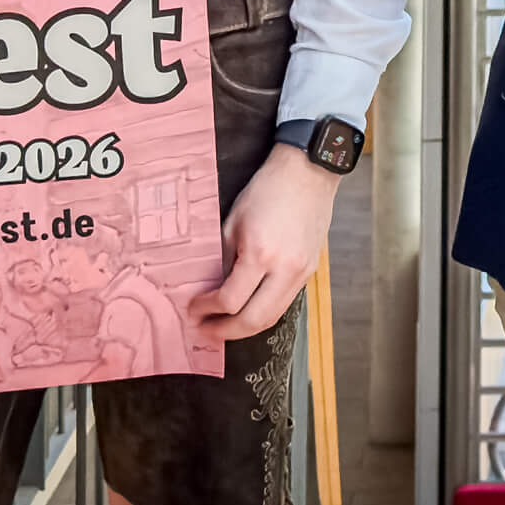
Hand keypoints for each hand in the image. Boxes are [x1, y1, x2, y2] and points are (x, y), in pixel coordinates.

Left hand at [194, 143, 338, 339]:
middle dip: (226, 331)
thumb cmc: (267, 191)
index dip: (207, 309)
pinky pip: (284, 302)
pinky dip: (264, 312)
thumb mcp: (233, 222)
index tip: (194, 309)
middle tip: (206, 330)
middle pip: (254, 320)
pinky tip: (248, 309)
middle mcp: (285, 269)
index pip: (230, 300)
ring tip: (225, 326)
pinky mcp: (309, 271)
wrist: (307, 173)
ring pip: (272, 317)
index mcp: (260, 254)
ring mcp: (301, 272)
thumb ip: (224, 259)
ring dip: (246, 327)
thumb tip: (212, 287)